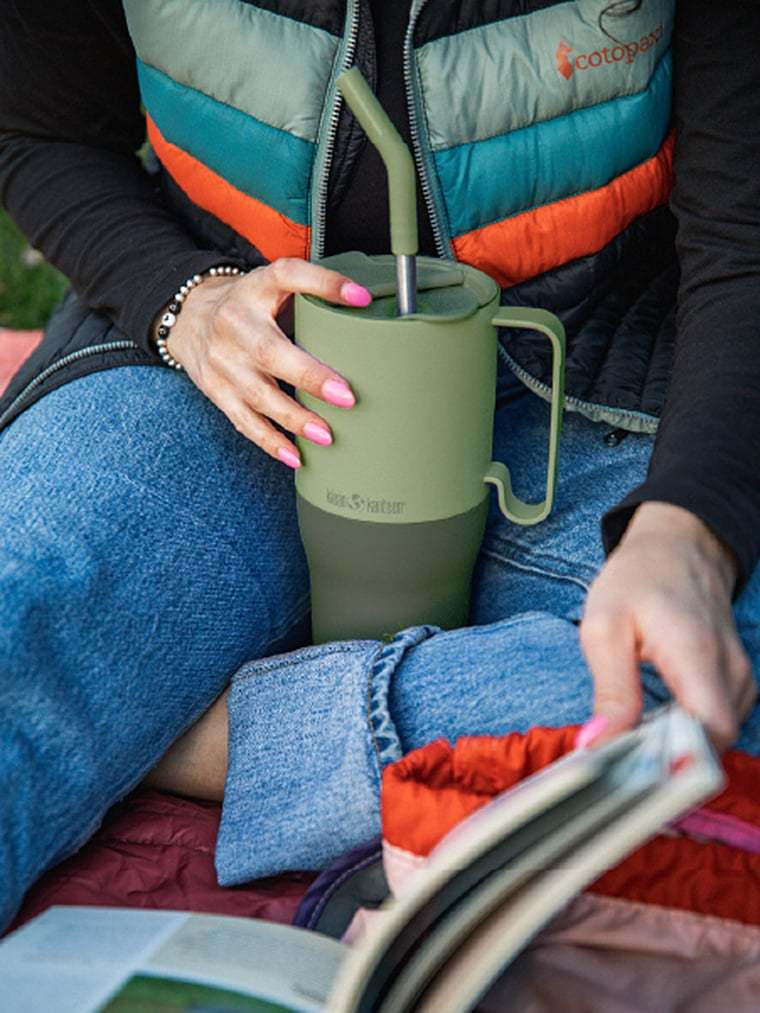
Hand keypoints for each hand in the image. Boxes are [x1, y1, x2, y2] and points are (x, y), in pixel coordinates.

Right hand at [160, 258, 371, 466]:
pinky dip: (270, 441)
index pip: (289, 276)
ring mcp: (223, 361)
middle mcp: (235, 323)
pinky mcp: (216, 390)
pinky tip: (296, 455)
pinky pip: (244, 421)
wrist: (189, 317)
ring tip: (327, 435)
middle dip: (310, 377)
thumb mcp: (271, 285)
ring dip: (295, 418)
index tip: (361, 297)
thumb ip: (309, 293)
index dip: (325, 283)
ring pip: (258, 395)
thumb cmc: (247, 304)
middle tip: (346, 397)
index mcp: (255, 288)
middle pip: (270, 351)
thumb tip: (367, 309)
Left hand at [579, 502, 755, 750]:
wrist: (676, 548)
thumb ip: (610, 690)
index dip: (673, 762)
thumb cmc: (637, 580)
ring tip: (633, 737)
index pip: (708, 734)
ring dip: (675, 747)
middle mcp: (730, 671)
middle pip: (712, 745)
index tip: (632, 771)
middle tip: (620, 759)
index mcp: (697, 656)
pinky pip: (716, 723)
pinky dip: (685, 731)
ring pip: (715, 739)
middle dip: (666, 761)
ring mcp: (740, 677)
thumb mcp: (604, 627)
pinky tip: (653, 724)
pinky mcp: (736, 682)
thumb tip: (599, 745)